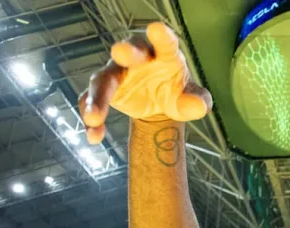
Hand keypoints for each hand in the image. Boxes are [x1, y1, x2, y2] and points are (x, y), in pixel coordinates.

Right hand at [79, 23, 211, 143]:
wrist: (159, 106)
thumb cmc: (178, 94)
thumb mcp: (192, 99)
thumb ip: (198, 101)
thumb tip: (198, 107)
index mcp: (164, 54)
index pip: (165, 43)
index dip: (161, 36)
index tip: (157, 29)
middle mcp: (138, 58)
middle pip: (130, 51)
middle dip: (126, 51)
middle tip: (120, 51)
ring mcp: (118, 72)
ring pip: (102, 79)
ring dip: (97, 98)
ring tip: (94, 118)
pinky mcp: (105, 89)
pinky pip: (90, 100)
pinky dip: (91, 115)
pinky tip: (94, 136)